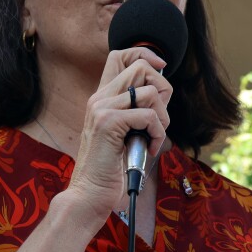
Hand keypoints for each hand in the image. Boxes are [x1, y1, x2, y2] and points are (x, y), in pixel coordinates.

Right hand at [66, 47, 171, 221]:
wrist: (88, 196)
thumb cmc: (110, 171)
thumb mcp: (125, 134)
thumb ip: (136, 113)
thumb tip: (163, 96)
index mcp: (101, 98)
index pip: (120, 55)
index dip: (145, 55)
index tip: (161, 69)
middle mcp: (99, 98)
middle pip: (140, 67)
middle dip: (163, 90)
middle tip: (160, 118)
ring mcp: (101, 108)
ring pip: (149, 90)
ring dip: (162, 116)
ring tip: (154, 136)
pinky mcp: (108, 123)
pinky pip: (148, 115)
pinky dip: (157, 132)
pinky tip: (150, 147)